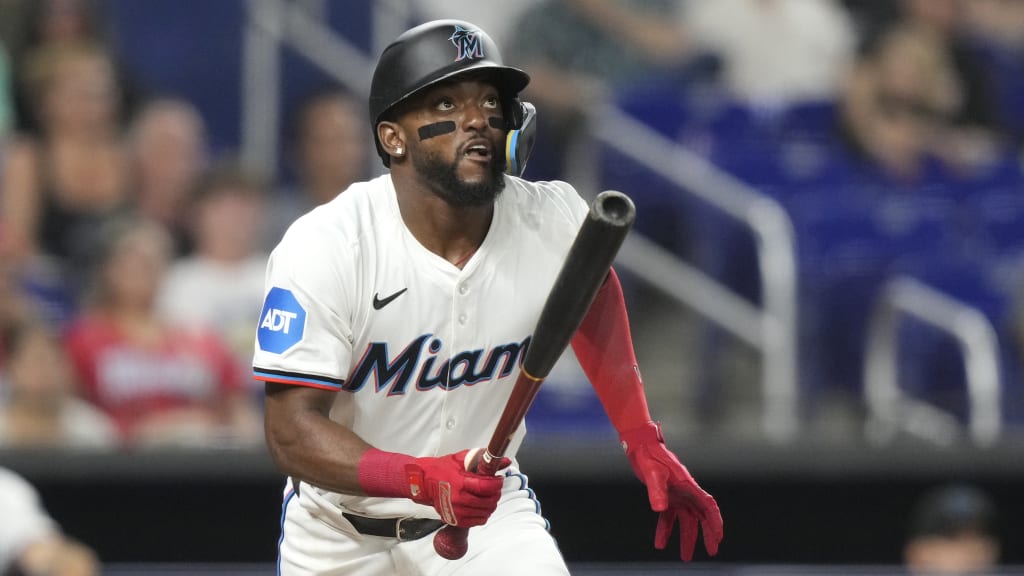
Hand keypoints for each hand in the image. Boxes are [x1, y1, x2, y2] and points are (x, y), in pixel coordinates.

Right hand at [404, 450, 508, 527]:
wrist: (423, 483)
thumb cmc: (440, 470)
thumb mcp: (461, 459)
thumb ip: (483, 459)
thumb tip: (504, 460)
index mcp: (460, 483)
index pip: (487, 486)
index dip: (497, 483)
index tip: (498, 479)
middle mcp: (459, 499)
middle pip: (489, 501)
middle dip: (496, 493)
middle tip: (494, 486)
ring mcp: (457, 512)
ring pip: (486, 512)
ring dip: (491, 503)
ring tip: (487, 495)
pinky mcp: (456, 520)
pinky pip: (479, 520)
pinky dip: (484, 513)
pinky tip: (480, 504)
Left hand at [620, 421, 722, 560]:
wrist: (640, 446)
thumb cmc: (649, 456)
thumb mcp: (652, 473)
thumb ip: (657, 491)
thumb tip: (660, 509)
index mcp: (688, 486)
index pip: (708, 506)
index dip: (715, 522)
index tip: (718, 538)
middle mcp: (685, 492)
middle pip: (701, 516)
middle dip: (707, 534)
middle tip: (711, 552)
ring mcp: (677, 494)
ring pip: (686, 520)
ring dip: (686, 537)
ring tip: (685, 557)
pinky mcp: (666, 496)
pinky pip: (669, 517)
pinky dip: (665, 530)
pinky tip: (660, 543)